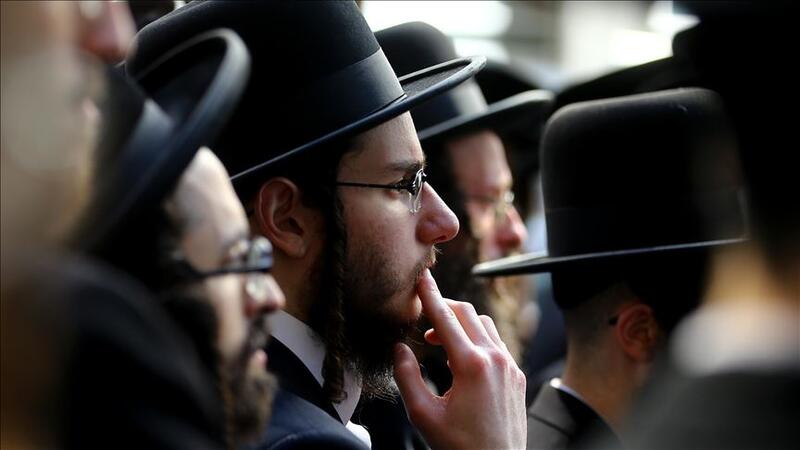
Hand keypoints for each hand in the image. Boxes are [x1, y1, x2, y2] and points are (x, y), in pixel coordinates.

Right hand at [393, 270, 526, 449]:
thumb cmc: (460, 448)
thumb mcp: (423, 415)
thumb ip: (407, 377)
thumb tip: (400, 349)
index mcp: (472, 366)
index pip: (445, 317)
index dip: (430, 295)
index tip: (421, 278)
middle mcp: (495, 359)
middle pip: (467, 313)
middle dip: (444, 308)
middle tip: (424, 318)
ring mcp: (510, 366)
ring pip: (484, 325)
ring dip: (461, 324)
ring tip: (440, 342)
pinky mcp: (517, 376)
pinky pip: (497, 343)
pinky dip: (477, 338)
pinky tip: (462, 357)